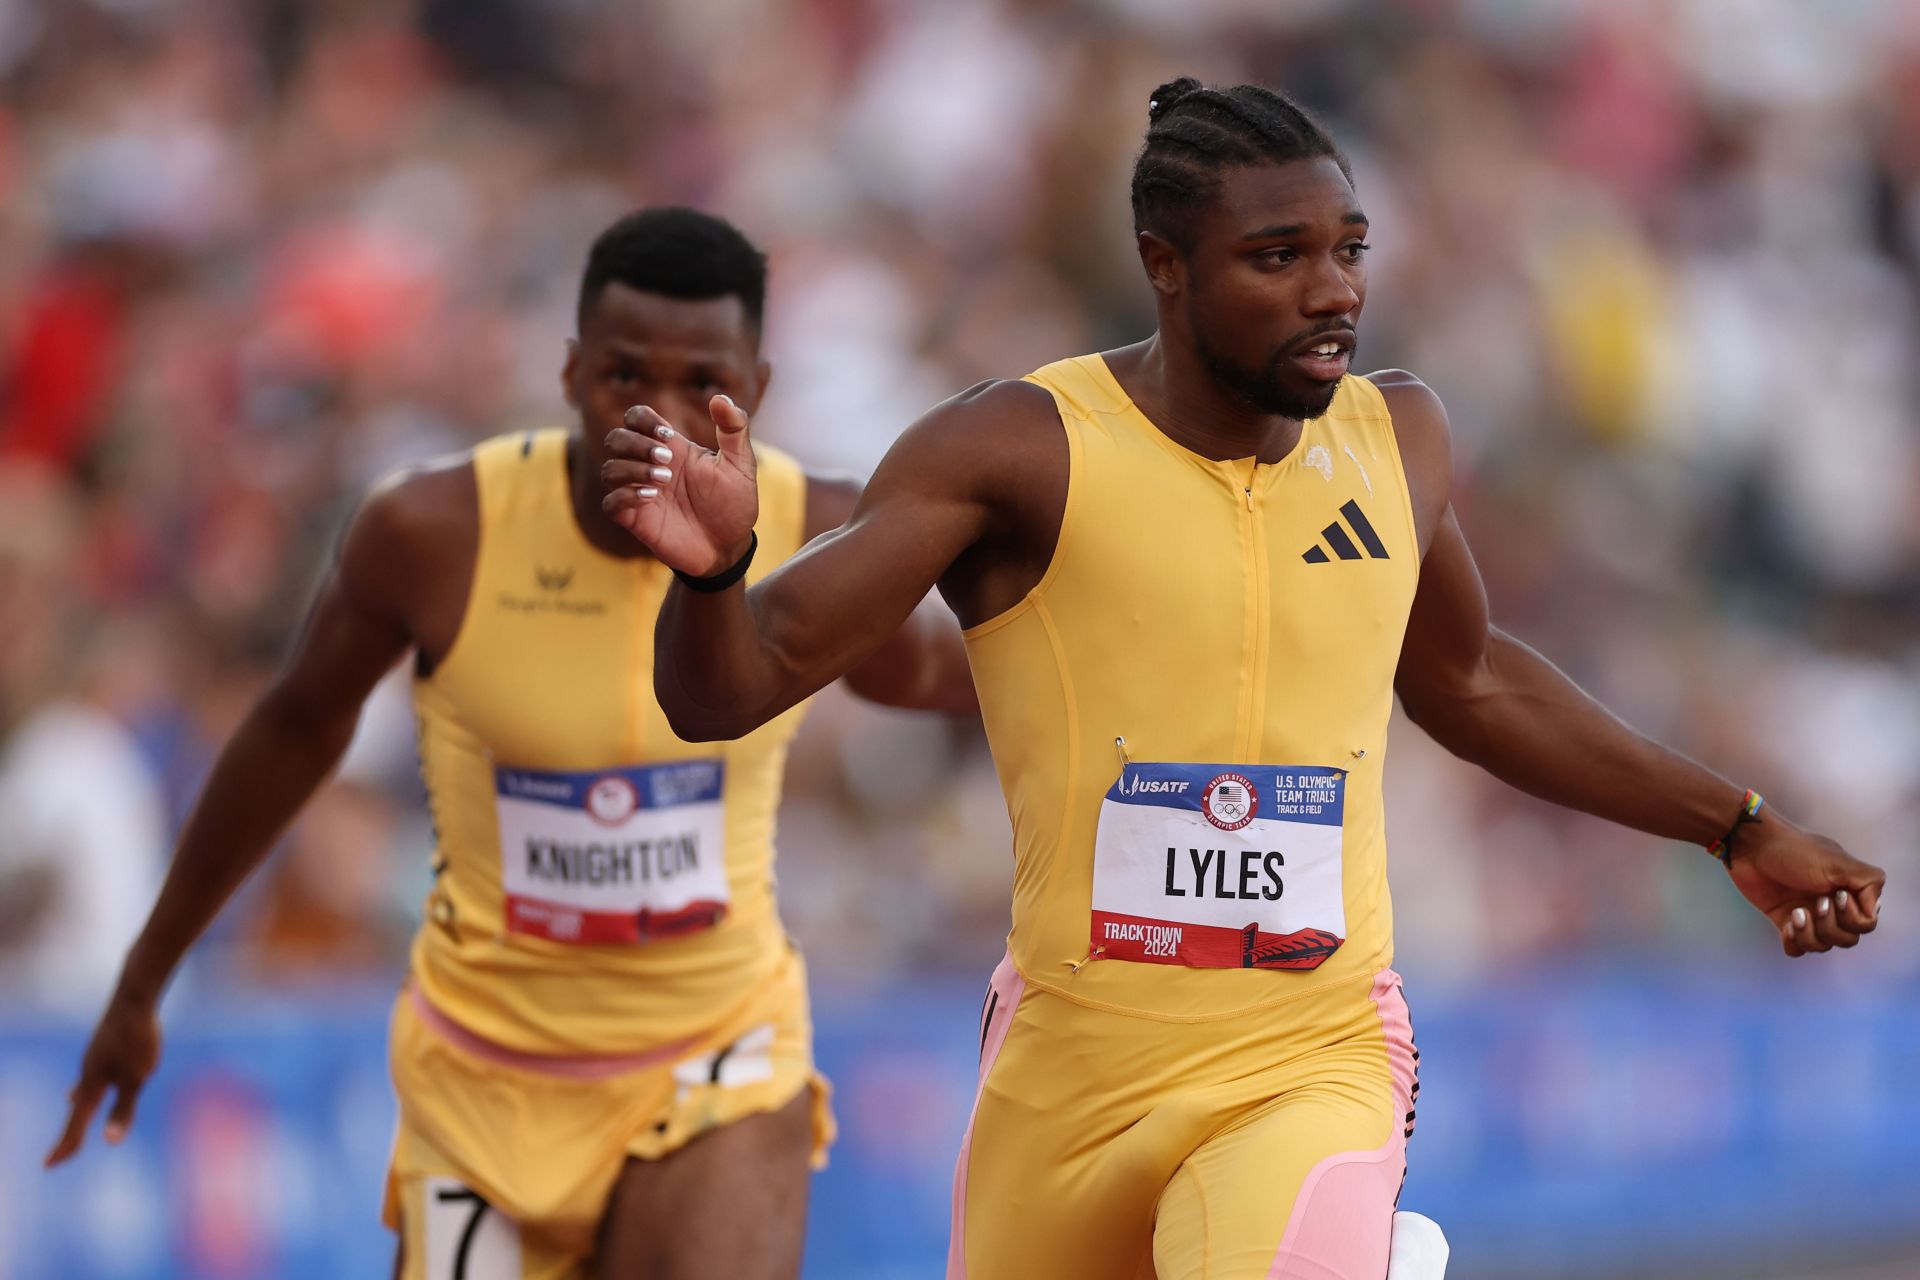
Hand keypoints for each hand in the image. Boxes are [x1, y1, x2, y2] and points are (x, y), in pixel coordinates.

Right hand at [45, 989, 161, 1166]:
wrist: (135, 995)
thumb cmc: (137, 1039)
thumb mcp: (136, 1078)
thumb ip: (123, 1110)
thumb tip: (110, 1142)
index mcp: (92, 1084)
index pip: (76, 1123)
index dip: (66, 1146)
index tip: (49, 1166)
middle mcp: (88, 1072)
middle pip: (77, 1109)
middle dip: (70, 1132)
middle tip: (58, 1154)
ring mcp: (95, 1057)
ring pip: (84, 1086)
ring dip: (78, 1104)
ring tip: (70, 1105)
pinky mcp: (105, 1045)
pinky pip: (92, 1072)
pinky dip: (86, 1084)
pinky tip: (88, 1078)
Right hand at [601, 396, 757, 577]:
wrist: (729, 547)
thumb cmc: (734, 504)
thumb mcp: (741, 464)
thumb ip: (734, 429)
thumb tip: (720, 398)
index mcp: (672, 448)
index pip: (636, 418)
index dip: (643, 420)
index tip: (669, 437)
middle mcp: (650, 466)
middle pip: (615, 438)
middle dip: (635, 444)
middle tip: (667, 460)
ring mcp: (641, 493)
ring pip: (609, 469)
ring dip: (632, 469)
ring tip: (663, 481)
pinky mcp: (636, 519)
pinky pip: (610, 503)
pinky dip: (625, 496)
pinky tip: (651, 498)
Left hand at [1725, 815, 1884, 956]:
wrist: (1751, 846)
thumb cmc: (1794, 849)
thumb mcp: (1837, 861)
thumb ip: (1867, 881)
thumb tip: (1874, 909)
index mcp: (1848, 891)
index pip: (1866, 924)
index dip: (1852, 918)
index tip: (1836, 896)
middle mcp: (1831, 905)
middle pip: (1847, 939)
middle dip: (1830, 927)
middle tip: (1814, 904)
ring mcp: (1808, 914)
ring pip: (1823, 946)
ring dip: (1810, 935)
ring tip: (1794, 914)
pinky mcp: (1785, 921)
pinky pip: (1798, 950)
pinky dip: (1794, 943)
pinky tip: (1786, 927)